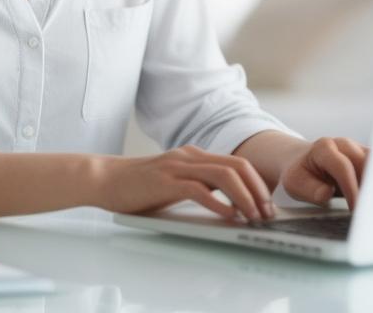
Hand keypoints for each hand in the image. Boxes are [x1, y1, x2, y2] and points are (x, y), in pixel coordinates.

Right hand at [95, 145, 273, 221]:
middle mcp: (190, 156)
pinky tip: (229, 216)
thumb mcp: (175, 183)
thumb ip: (199, 187)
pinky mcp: (166, 181)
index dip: (257, 183)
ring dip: (245, 198)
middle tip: (267, 213)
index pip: (237, 163)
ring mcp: (178, 166)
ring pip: (224, 175)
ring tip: (253, 217)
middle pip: (238, 166)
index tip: (267, 203)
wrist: (105, 179)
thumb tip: (231, 206)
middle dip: (258, 190)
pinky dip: (219, 204)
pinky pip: (200, 190)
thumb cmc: (139, 187)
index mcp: (195, 155)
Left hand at [278, 137, 368, 209]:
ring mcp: (358, 150)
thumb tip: (327, 193)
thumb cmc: (300, 174)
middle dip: (370, 188)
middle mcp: (344, 145)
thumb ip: (311, 189)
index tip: (356, 209)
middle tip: (372, 211)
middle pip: (366, 163)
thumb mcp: (295, 184)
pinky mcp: (367, 159)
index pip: (343, 168)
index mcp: (324, 148)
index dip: (352, 189)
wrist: (303, 162)